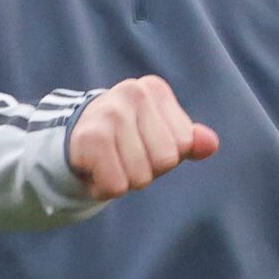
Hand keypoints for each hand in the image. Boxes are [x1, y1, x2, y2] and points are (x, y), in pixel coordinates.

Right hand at [67, 76, 217, 200]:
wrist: (67, 142)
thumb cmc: (122, 139)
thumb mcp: (158, 137)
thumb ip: (189, 140)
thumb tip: (211, 145)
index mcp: (155, 89)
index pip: (184, 144)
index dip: (163, 155)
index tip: (139, 144)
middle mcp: (134, 92)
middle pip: (166, 160)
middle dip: (145, 170)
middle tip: (122, 156)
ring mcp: (111, 113)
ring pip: (141, 176)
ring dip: (123, 180)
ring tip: (107, 162)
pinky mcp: (92, 138)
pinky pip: (117, 185)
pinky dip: (105, 189)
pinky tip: (94, 171)